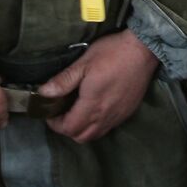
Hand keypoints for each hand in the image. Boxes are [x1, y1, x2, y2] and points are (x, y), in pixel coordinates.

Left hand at [40, 31, 159, 143]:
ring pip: (95, 135)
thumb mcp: (84, 63)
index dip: (56, 124)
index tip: (51, 111)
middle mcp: (106, 116)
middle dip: (68, 129)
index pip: (69, 128)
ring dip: (82, 129)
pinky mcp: (128, 111)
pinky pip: (108, 127)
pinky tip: (96, 109)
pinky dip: (97, 125)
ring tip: (77, 112)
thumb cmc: (112, 53)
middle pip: (81, 137)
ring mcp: (118, 115)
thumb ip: (63, 81)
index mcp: (92, 105)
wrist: (144, 49)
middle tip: (61, 113)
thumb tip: (43, 93)